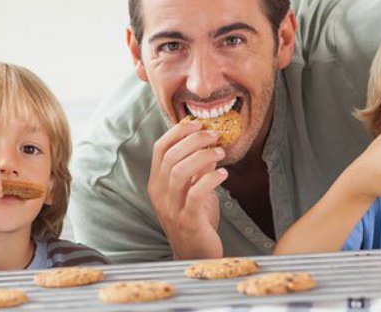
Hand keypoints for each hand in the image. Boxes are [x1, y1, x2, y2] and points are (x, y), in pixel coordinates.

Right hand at [148, 121, 227, 259]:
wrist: (195, 256)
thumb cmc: (195, 221)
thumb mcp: (192, 190)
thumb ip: (196, 169)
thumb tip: (208, 143)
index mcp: (157, 184)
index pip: (159, 148)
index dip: (177, 132)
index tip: (197, 124)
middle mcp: (160, 194)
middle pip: (170, 156)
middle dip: (194, 140)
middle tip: (214, 135)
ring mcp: (172, 208)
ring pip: (179, 171)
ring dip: (202, 156)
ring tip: (220, 152)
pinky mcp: (187, 220)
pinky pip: (196, 193)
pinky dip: (211, 178)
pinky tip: (223, 174)